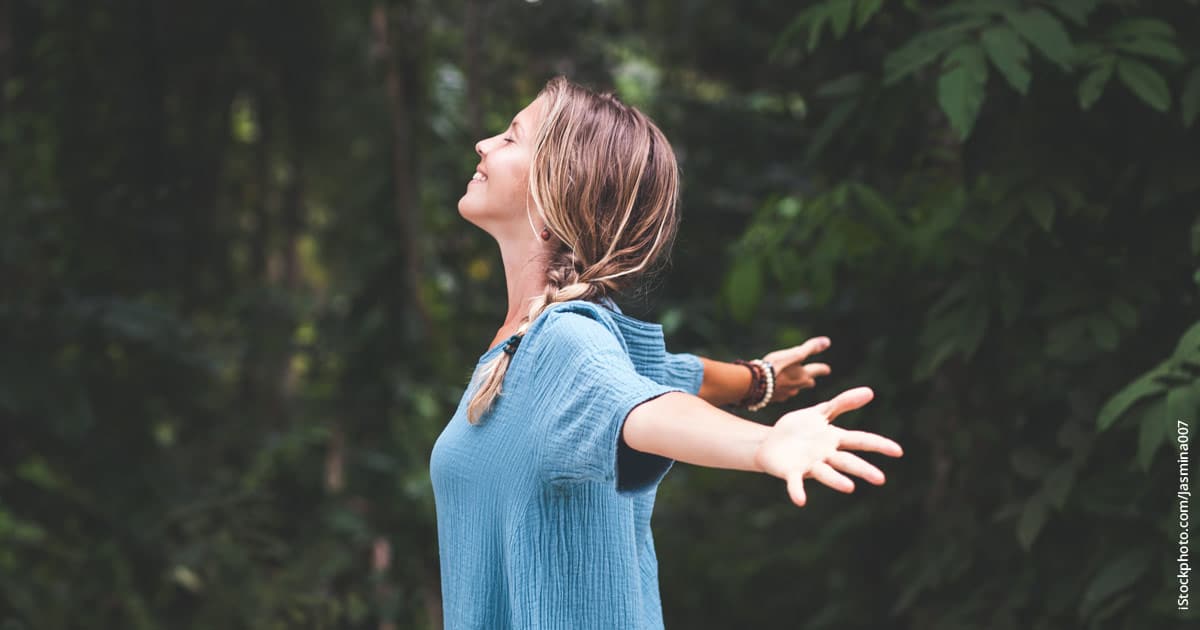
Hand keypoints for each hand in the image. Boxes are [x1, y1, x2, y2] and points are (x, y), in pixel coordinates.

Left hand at [753, 386, 902, 506]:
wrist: (770, 442)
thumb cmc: (799, 428)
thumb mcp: (820, 411)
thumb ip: (843, 403)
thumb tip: (870, 391)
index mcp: (834, 439)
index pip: (860, 440)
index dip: (879, 445)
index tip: (898, 451)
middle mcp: (825, 455)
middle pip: (847, 462)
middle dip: (863, 469)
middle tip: (881, 479)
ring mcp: (809, 465)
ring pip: (826, 473)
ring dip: (836, 481)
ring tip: (850, 488)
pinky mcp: (791, 472)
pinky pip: (795, 483)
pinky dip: (797, 491)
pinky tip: (801, 500)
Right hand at [761, 336, 832, 403]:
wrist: (755, 384)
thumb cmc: (775, 367)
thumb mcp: (794, 354)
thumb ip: (810, 348)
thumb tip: (827, 341)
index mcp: (803, 376)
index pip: (817, 370)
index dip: (823, 369)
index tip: (827, 369)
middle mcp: (796, 387)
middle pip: (807, 383)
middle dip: (809, 379)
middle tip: (810, 378)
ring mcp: (784, 395)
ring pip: (794, 389)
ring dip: (794, 385)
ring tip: (790, 381)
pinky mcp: (772, 399)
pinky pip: (780, 394)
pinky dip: (780, 389)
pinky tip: (774, 387)